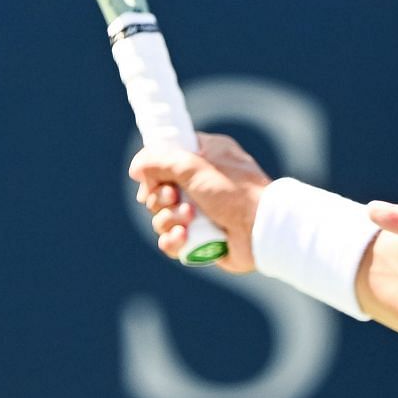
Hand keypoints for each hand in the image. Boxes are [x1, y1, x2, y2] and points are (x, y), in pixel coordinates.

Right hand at [129, 132, 268, 272]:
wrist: (262, 230)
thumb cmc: (234, 192)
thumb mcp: (194, 166)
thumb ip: (159, 161)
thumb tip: (136, 168)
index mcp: (206, 157)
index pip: (167, 158)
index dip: (154, 170)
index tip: (151, 178)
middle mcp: (202, 182)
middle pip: (158, 190)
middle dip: (161, 198)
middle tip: (175, 198)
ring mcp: (201, 212)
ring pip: (162, 216)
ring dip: (168, 219)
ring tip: (188, 219)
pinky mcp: (200, 237)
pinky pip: (171, 240)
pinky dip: (172, 240)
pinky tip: (183, 237)